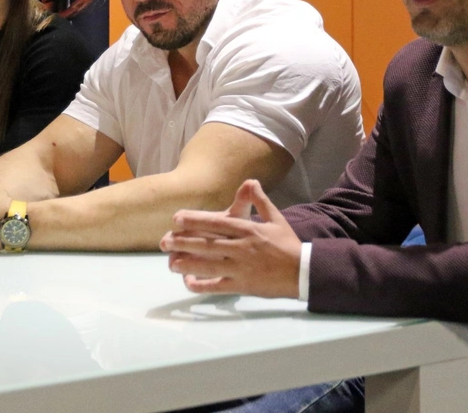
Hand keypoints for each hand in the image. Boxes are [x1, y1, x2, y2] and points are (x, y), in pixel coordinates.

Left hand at [160, 179, 301, 298]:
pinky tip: (188, 283)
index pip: (217, 223)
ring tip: (170, 262)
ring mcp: (241, 268)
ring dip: (187, 264)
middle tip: (164, 241)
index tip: (177, 219)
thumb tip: (251, 181)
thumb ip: (260, 200)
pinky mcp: (242, 286)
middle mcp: (241, 248)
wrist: (303, 271)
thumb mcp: (276, 218)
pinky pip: (218, 286)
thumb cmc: (288, 244)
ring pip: (208, 265)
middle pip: (207, 244)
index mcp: (248, 230)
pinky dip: (202, 285)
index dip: (195, 221)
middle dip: (183, 242)